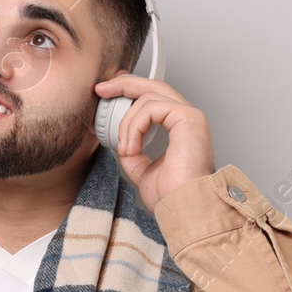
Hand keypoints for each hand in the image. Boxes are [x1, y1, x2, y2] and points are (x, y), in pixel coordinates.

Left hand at [94, 69, 215, 210]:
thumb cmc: (173, 196)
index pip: (153, 97)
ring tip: (125, 148)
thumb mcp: (141, 170)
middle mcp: (187, 118)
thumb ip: (132, 152)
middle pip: (152, 86)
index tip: (107, 93)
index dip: (130, 90)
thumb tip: (119, 142)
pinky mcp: (189, 118)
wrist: (184, 208)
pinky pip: (151, 108)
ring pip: (148, 97)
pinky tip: (131, 147)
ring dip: (127, 123)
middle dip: (124, 84)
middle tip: (101, 88)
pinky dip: (135, 126)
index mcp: (180, 127)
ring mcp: (190, 116)